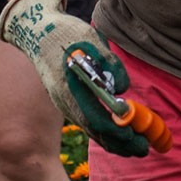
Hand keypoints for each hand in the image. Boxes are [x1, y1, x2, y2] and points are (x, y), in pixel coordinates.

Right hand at [0, 0, 150, 156]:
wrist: (37, 32)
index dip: (116, 129)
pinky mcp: (66, 102)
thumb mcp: (91, 40)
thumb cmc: (67, 33)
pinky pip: (86, 124)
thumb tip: (121, 89)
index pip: (95, 118)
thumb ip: (109, 64)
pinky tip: (118, 135)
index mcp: (71, 87)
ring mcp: (64, 104)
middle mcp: (66, 101)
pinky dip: (104, 133)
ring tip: (136, 147)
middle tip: (144, 148)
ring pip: (91, 131)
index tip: (135, 134)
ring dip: (114, 142)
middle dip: (120, 143)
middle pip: (94, 131)